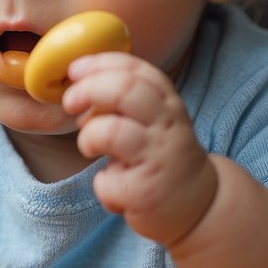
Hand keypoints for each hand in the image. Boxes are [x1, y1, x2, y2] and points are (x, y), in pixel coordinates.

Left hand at [62, 52, 217, 248]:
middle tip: (70, 103)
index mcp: (167, 103)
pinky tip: (116, 189)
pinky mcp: (145, 192)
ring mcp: (158, 158)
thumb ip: (126, 100)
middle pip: (123, 90)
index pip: (134, 68)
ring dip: (88, 137)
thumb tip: (78, 83)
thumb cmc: (160, 154)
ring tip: (90, 148)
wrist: (197, 203)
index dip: (99, 63)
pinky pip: (106, 180)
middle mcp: (166, 125)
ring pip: (110, 131)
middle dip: (86, 90)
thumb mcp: (156, 119)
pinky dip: (102, 185)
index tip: (74, 70)